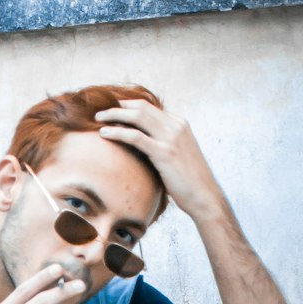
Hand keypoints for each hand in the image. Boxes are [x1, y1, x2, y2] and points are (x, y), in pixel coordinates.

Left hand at [95, 100, 221, 219]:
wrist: (205, 197)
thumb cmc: (190, 182)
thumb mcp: (179, 156)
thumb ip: (164, 145)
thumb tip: (145, 149)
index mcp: (179, 124)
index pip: (150, 107)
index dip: (129, 107)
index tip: (114, 111)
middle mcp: (175, 125)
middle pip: (141, 107)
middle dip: (119, 106)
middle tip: (101, 112)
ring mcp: (171, 137)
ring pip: (137, 116)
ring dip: (114, 115)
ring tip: (98, 119)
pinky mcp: (164, 152)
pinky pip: (135, 136)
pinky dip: (117, 132)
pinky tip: (104, 134)